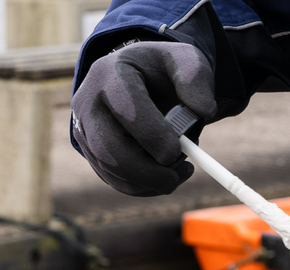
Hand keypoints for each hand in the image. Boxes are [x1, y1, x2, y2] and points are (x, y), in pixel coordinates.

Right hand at [71, 41, 215, 196]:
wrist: (138, 78)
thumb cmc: (161, 72)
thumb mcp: (183, 62)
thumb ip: (196, 79)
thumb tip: (205, 111)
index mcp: (111, 74)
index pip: (128, 111)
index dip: (153, 136)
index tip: (178, 152)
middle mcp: (88, 103)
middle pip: (109, 149)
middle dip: (147, 171)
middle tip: (179, 175)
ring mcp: (84, 130)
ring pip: (110, 169)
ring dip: (147, 181)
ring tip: (178, 173)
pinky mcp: (89, 152)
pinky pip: (113, 179)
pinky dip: (141, 187)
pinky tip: (164, 178)